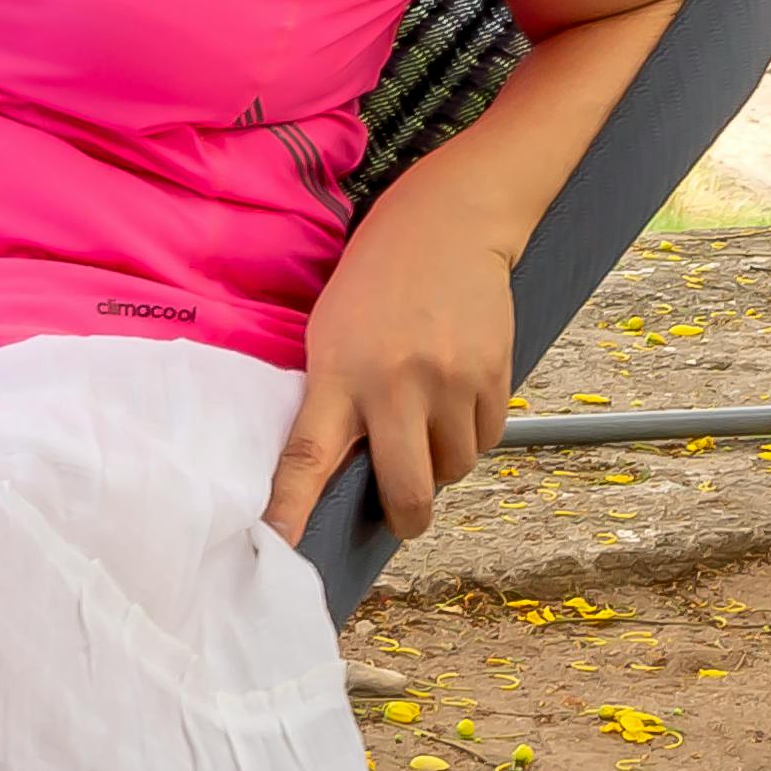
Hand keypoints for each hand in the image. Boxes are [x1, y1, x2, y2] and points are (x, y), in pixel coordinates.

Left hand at [269, 192, 518, 546]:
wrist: (449, 221)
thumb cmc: (377, 279)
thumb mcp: (331, 331)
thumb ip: (334, 398)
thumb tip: (344, 472)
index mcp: (339, 373)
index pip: (308, 456)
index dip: (291, 508)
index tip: (277, 549)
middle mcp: (395, 383)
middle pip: (406, 491)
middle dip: (407, 517)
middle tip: (405, 517)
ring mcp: (450, 381)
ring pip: (453, 469)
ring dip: (443, 462)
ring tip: (431, 419)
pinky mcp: (493, 374)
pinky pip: (486, 440)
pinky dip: (473, 434)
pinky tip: (459, 397)